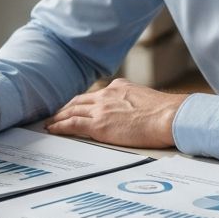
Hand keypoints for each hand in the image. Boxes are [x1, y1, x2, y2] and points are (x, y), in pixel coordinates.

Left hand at [45, 79, 187, 148]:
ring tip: (49, 123)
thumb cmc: (166, 113)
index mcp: (118, 87)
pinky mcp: (98, 125)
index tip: (74, 106)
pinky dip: (59, 126)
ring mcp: (101, 109)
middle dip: (65, 108)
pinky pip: (72, 125)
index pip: (94, 95)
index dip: (81, 102)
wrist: (169, 116)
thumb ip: (133, 102)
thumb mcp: (146, 99)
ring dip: (58, 117)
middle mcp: (106, 95)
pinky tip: (52, 129)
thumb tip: (133, 111)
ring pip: (71, 111)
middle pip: (79, 101)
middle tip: (55, 114)